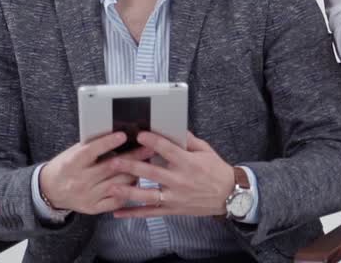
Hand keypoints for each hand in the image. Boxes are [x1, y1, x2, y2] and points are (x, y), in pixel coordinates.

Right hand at [38, 131, 153, 214]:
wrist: (51, 190)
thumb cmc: (66, 166)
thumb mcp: (73, 152)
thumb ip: (93, 147)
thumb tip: (119, 136)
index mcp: (72, 163)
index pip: (91, 151)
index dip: (107, 143)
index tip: (123, 135)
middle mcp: (79, 181)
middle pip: (109, 168)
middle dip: (132, 157)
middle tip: (149, 148)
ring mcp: (87, 196)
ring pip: (117, 184)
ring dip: (134, 174)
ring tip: (148, 164)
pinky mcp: (93, 208)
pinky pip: (116, 200)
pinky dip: (128, 191)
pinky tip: (136, 182)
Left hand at [106, 131, 236, 217]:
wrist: (229, 195)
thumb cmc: (216, 170)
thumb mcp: (205, 150)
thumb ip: (188, 140)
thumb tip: (174, 127)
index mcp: (188, 162)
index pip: (167, 150)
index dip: (152, 141)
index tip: (139, 135)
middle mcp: (180, 180)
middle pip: (152, 172)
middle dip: (132, 165)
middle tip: (114, 161)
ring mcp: (175, 197)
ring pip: (148, 195)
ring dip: (128, 191)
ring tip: (111, 186)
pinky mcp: (172, 209)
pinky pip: (150, 212)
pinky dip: (133, 213)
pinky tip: (118, 212)